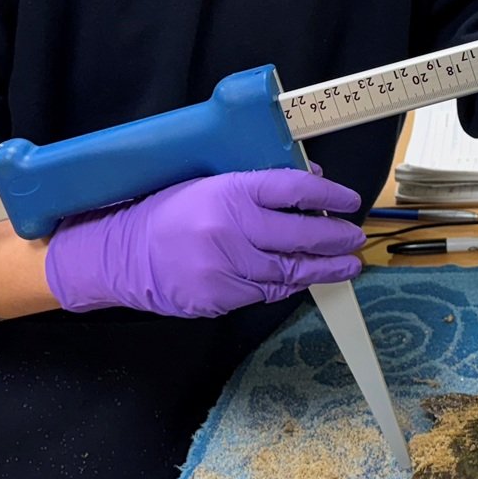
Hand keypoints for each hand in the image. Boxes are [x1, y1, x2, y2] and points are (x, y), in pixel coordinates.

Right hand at [44, 168, 365, 317]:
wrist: (121, 254)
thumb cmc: (166, 212)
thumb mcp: (207, 183)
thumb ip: (255, 184)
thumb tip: (307, 181)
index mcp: (228, 191)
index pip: (291, 189)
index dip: (327, 195)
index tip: (348, 200)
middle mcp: (230, 228)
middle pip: (300, 233)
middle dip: (335, 236)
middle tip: (355, 236)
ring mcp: (227, 266)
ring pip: (289, 269)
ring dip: (324, 267)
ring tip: (349, 264)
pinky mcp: (222, 296)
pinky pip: (267, 291)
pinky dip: (291, 284)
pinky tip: (309, 278)